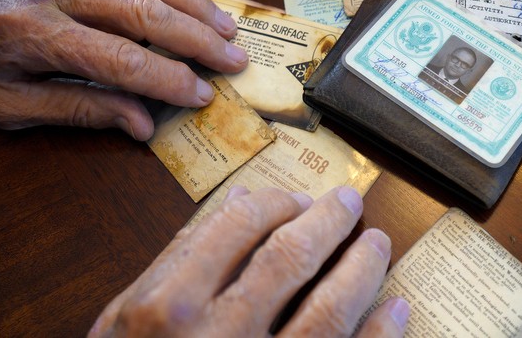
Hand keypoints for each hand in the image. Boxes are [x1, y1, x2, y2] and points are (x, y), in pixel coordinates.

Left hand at [0, 0, 247, 139]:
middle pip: (144, 11)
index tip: (204, 97)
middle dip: (197, 39)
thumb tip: (142, 124)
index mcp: (32, 36)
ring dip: (191, 1)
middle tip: (234, 60)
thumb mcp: (5, 106)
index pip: (121, 60)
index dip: (170, 80)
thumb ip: (78, 110)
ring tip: (225, 27)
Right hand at [89, 186, 410, 336]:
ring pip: (329, 308)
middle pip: (290, 257)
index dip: (277, 202)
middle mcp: (219, 336)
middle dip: (328, 220)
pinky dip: (380, 333)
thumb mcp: (126, 320)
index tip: (296, 198)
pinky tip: (395, 309)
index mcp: (170, 306)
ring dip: (362, 268)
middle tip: (349, 202)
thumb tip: (236, 202)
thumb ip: (177, 259)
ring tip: (377, 244)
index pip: (238, 226)